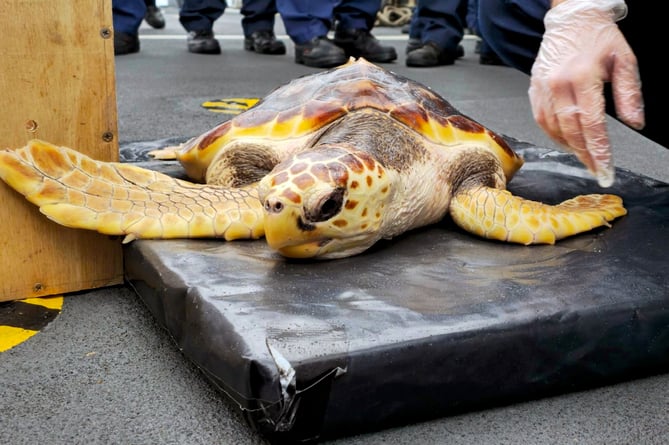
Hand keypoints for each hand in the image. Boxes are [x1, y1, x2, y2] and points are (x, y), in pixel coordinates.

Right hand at [528, 0, 643, 186]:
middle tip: (597, 171)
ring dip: (570, 147)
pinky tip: (567, 141)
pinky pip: (541, 120)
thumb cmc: (598, 38)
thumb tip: (635, 122)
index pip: (591, 123)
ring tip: (585, 157)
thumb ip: (629, 94)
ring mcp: (542, 88)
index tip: (605, 169)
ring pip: (553, 129)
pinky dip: (554, 135)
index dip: (599, 150)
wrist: (571, 19)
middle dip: (585, 155)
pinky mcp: (533, 90)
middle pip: (571, 131)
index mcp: (582, 77)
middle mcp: (558, 85)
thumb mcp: (625, 60)